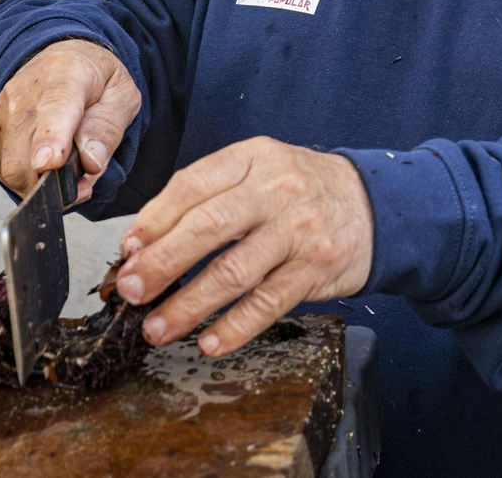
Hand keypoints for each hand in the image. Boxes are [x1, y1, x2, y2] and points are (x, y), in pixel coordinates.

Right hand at [0, 39, 139, 201]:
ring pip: (11, 169)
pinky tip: (45, 164)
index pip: (54, 110)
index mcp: (65, 75)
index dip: (50, 139)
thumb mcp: (122, 95)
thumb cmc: (96, 80)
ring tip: (67, 170)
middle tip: (82, 185)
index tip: (50, 163)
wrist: (61, 60)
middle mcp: (23, 93)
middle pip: (25, 153)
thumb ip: (109, 127)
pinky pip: (1, 171)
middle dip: (53, 182)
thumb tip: (91, 162)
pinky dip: (26, 179)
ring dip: (41, 183)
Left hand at [113, 136, 374, 356]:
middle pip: (209, 228)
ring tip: (158, 328)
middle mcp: (278, 190)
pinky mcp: (317, 268)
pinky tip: (209, 342)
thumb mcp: (258, 171)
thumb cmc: (301, 190)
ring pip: (234, 272)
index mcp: (254, 158)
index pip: (192, 185)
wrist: (374, 204)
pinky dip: (234, 327)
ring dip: (188, 305)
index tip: (127, 251)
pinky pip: (268, 303)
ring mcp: (300, 230)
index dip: (154, 220)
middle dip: (161, 263)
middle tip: (131, 291)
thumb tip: (142, 242)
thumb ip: (207, 197)